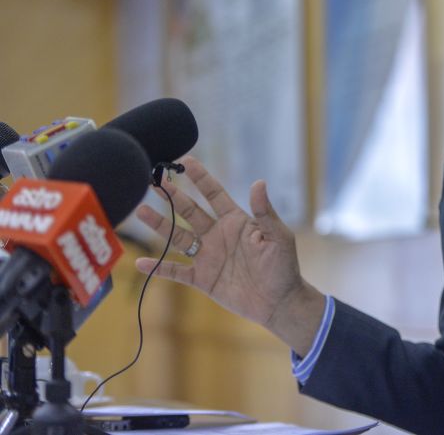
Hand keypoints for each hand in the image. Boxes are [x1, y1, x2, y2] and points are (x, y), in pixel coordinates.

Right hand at [134, 156, 325, 355]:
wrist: (279, 301)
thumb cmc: (283, 266)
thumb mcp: (277, 236)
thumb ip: (265, 212)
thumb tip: (259, 182)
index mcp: (236, 222)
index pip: (214, 194)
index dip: (201, 178)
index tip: (186, 160)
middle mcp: (218, 235)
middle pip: (190, 211)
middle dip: (173, 196)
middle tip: (154, 181)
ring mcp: (208, 256)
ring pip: (178, 237)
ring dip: (160, 225)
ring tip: (140, 210)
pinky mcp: (203, 279)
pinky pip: (176, 271)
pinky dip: (159, 267)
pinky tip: (140, 262)